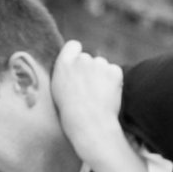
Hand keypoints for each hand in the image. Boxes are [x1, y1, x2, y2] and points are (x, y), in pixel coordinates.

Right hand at [50, 41, 126, 158]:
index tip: (78, 67)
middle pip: (89, 58)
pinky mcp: (114, 71)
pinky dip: (114, 81)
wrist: (90, 125)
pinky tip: (108, 96)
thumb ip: (65, 74)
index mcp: (63, 64)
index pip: (73, 45)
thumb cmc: (71, 115)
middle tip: (89, 91)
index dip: (77, 54)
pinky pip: (115, 71)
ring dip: (102, 76)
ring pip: (103, 65)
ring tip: (98, 97)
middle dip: (91, 70)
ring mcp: (99, 64)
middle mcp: (81, 60)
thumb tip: (72, 67)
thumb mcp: (58, 91)